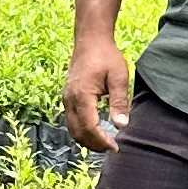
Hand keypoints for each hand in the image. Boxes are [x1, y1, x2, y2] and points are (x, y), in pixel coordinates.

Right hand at [64, 27, 133, 152]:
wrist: (90, 41)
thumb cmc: (106, 56)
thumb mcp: (119, 77)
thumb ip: (120, 102)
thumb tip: (121, 125)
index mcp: (82, 95)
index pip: (89, 127)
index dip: (102, 141)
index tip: (116, 146)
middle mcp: (70, 99)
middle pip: (78, 132)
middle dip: (94, 144)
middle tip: (112, 147)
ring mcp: (66, 99)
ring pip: (72, 129)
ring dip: (87, 140)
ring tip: (105, 143)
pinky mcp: (67, 97)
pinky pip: (71, 121)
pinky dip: (82, 131)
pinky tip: (96, 132)